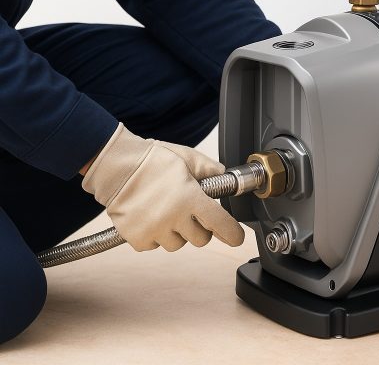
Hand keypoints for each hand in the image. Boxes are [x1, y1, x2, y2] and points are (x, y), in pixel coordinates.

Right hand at [82, 123, 244, 250]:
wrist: (116, 166)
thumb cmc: (153, 160)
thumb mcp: (189, 158)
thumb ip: (212, 170)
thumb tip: (226, 178)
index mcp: (191, 198)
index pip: (220, 224)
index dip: (232, 233)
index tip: (236, 238)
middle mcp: (174, 217)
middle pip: (200, 239)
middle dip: (199, 228)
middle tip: (190, 213)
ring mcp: (155, 230)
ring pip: (177, 244)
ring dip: (176, 232)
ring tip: (166, 211)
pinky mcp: (137, 238)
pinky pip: (155, 245)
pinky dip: (155, 235)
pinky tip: (150, 217)